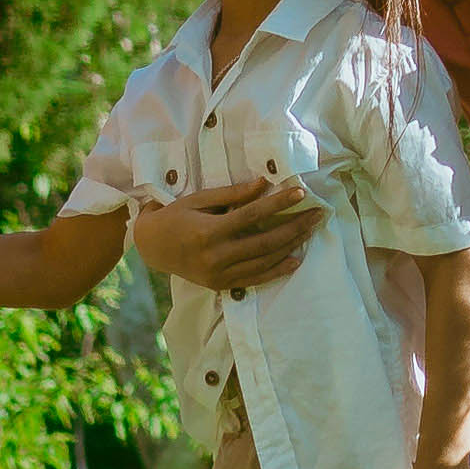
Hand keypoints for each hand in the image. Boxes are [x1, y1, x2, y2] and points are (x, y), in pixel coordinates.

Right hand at [130, 178, 320, 294]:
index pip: (252, 215)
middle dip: (295, 226)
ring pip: (264, 260)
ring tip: (310, 230)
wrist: (152, 248)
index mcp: (209, 232)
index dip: (279, 203)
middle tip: (317, 213)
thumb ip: (232, 195)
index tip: (300, 192)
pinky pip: (255, 279)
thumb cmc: (176, 217)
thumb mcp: (199, 200)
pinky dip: (277, 270)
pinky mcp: (221, 285)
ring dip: (291, 245)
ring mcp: (219, 274)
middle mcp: (216, 256)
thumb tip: (263, 183)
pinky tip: (295, 259)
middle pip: (265, 241)